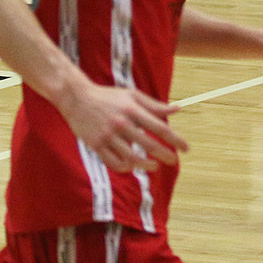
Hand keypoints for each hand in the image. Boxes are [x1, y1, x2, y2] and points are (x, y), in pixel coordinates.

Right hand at [60, 82, 188, 172]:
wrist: (77, 98)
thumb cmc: (108, 96)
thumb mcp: (132, 95)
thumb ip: (154, 105)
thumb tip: (177, 109)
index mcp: (132, 109)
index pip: (159, 127)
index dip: (174, 139)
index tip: (186, 148)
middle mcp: (120, 123)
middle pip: (148, 144)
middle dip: (165, 155)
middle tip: (174, 160)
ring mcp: (107, 136)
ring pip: (131, 157)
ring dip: (146, 165)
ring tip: (155, 166)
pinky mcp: (95, 145)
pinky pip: (113, 162)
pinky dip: (125, 167)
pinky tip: (133, 166)